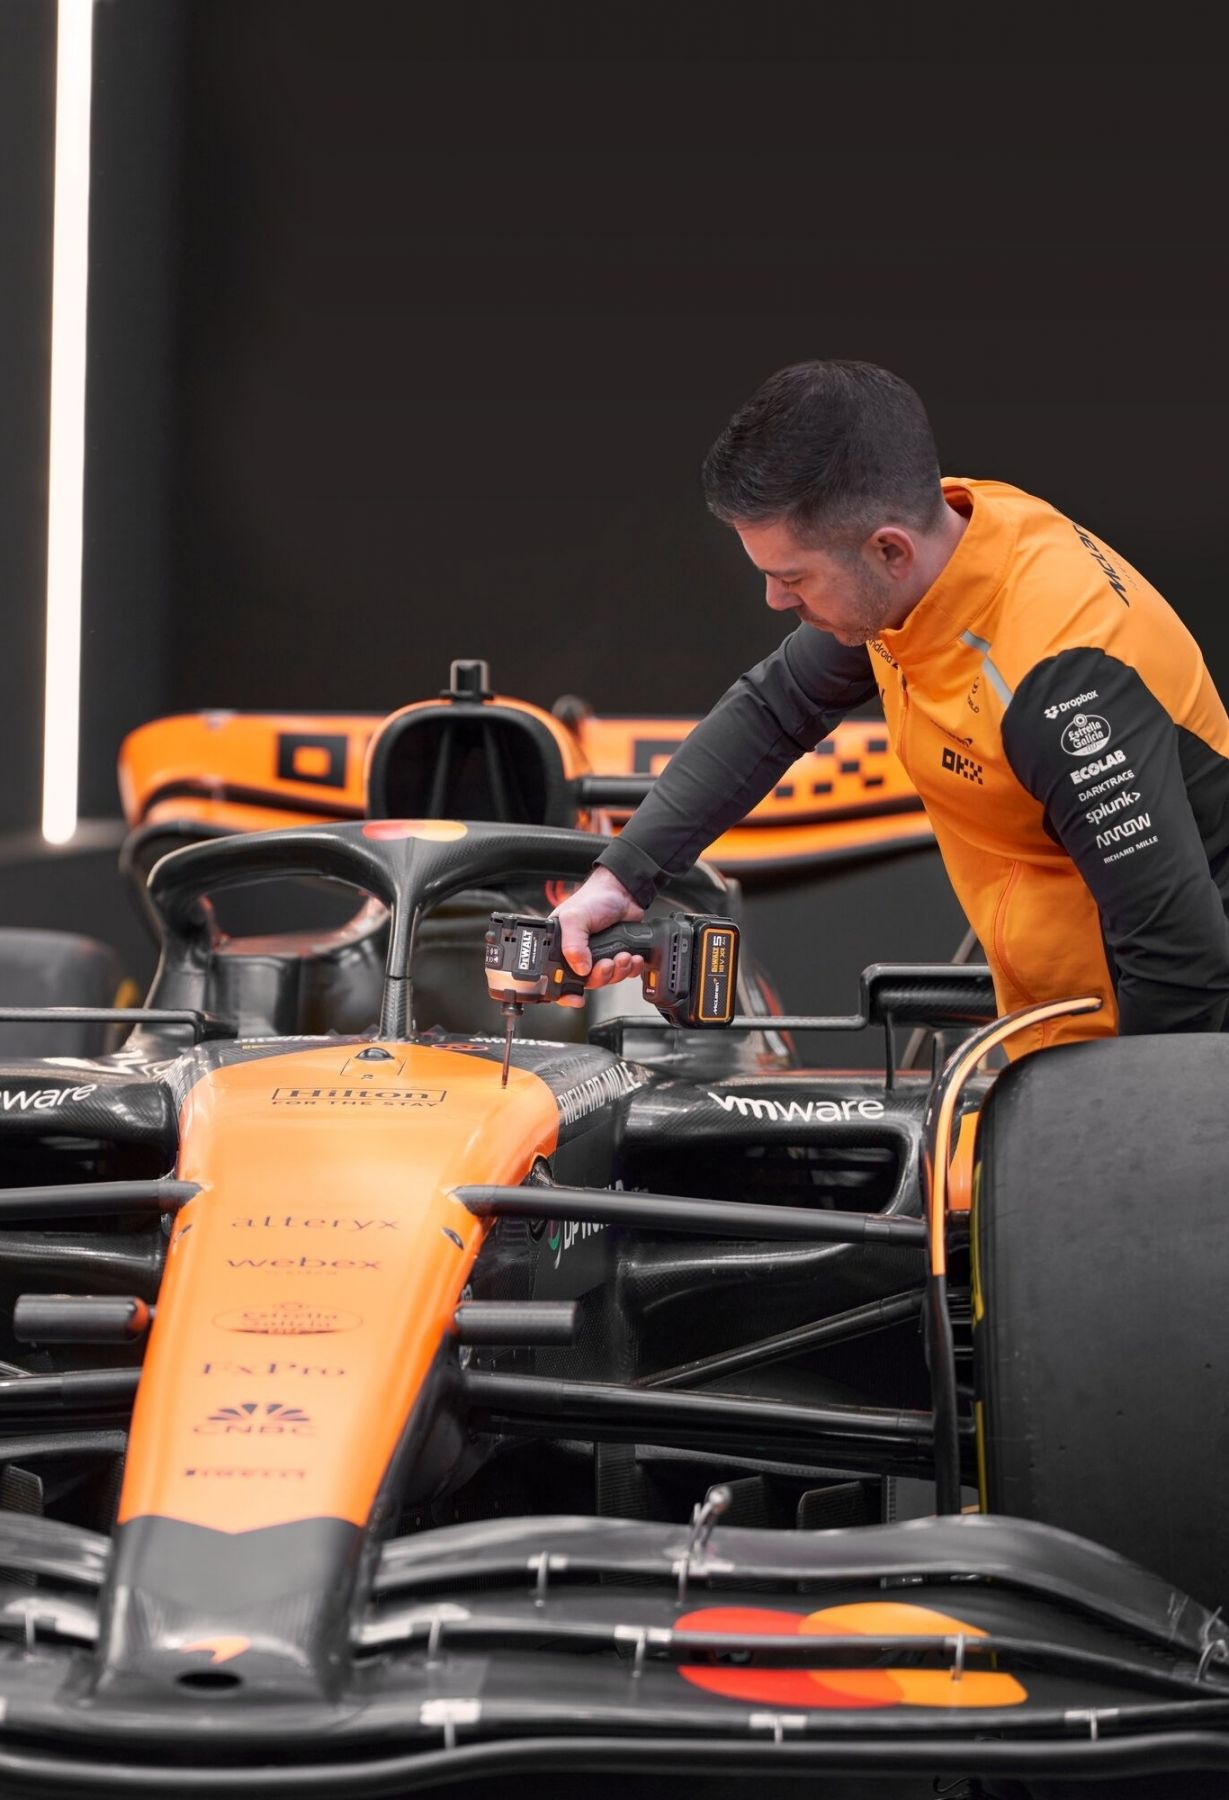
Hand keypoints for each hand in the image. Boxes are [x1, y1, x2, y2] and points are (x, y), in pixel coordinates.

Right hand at [550, 866, 645, 1006]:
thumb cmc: (594, 898)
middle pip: (585, 982)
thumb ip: (573, 944)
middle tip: (607, 963)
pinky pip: (622, 973)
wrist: (623, 892)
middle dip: (600, 976)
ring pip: (605, 979)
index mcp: (559, 947)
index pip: (556, 978)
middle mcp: (576, 954)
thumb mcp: (575, 917)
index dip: (564, 992)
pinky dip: (630, 968)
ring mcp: (596, 956)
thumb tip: (580, 968)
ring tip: (623, 955)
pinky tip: (633, 957)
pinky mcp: (615, 955)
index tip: (577, 997)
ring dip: (617, 971)